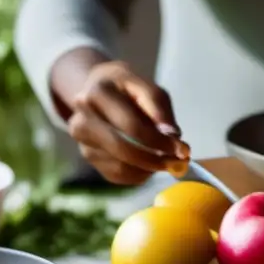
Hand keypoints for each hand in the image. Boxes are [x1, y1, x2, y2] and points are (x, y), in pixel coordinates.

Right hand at [68, 61, 188, 184]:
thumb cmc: (128, 89)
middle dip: (154, 159)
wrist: (100, 90)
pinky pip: (116, 175)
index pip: (131, 126)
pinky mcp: (87, 157)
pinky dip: (138, 175)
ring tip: (165, 162)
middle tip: (176, 162)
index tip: (181, 149)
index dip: (158, 141)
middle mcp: (81, 118)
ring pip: (119, 166)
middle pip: (121, 149)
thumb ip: (160, 109)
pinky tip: (149, 166)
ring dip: (148, 169)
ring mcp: (81, 141)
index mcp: (96, 94)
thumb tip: (172, 136)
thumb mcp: (147, 88)